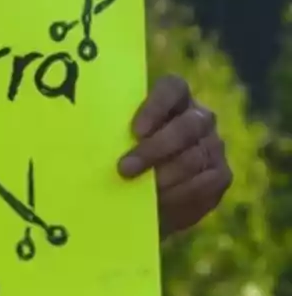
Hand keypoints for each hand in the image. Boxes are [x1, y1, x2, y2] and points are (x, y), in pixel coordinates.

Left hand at [117, 74, 231, 238]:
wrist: (141, 206)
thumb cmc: (118, 168)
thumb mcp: (111, 150)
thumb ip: (109, 138)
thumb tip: (76, 136)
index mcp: (171, 101)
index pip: (172, 88)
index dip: (156, 106)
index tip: (134, 131)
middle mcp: (197, 118)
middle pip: (187, 124)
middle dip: (155, 148)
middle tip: (124, 168)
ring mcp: (212, 145)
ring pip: (195, 156)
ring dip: (165, 176)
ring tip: (141, 191)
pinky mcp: (220, 174)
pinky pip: (207, 182)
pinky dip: (182, 194)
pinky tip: (161, 203)